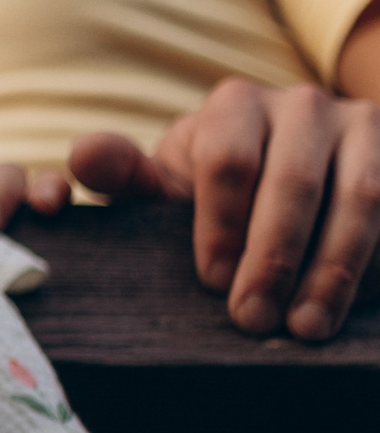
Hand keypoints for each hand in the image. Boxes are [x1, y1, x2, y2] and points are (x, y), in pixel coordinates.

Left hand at [70, 78, 379, 340]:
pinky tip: (353, 305)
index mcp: (235, 105)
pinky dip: (377, 262)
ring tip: (306, 327)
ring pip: (360, 196)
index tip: (213, 283)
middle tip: (254, 320)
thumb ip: (122, 174)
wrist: (288, 175)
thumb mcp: (164, 182)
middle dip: (274, 258)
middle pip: (294, 182)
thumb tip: (81, 156)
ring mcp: (364, 125)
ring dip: (334, 268)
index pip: (229, 162)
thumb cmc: (212, 190)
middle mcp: (303, 104)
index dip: (221, 226)